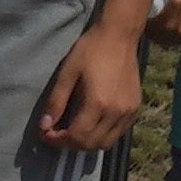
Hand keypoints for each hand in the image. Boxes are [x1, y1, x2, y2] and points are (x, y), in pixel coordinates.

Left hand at [35, 18, 145, 152]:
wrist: (119, 36)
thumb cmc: (90, 50)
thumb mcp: (67, 73)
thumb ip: (56, 101)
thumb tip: (44, 125)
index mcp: (98, 103)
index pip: (77, 136)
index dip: (58, 140)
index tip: (45, 133)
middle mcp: (116, 112)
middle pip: (91, 144)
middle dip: (70, 144)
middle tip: (55, 134)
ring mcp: (129, 112)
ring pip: (106, 143)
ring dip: (86, 143)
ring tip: (72, 131)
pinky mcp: (136, 109)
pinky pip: (118, 133)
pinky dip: (102, 135)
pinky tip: (91, 124)